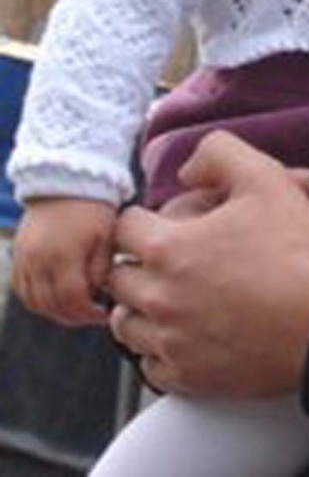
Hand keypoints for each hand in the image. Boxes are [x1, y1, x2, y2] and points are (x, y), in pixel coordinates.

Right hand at [12, 197, 116, 326]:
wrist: (66, 178)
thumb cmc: (93, 206)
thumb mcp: (106, 236)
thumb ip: (100, 269)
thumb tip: (95, 294)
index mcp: (64, 255)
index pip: (72, 300)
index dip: (88, 313)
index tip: (103, 314)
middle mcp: (39, 259)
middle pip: (50, 305)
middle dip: (72, 316)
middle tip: (90, 315)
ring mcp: (24, 257)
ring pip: (32, 300)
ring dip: (53, 310)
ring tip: (74, 307)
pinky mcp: (18, 252)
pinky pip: (20, 287)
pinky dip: (35, 297)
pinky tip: (54, 296)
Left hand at [107, 131, 308, 396]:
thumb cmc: (298, 252)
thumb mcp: (264, 176)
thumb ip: (218, 154)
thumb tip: (188, 170)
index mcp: (168, 249)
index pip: (124, 227)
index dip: (146, 218)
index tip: (167, 223)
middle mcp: (159, 299)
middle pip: (118, 278)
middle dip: (140, 262)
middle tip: (171, 258)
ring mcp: (173, 343)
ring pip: (128, 325)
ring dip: (143, 307)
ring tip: (173, 295)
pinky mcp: (191, 378)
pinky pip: (151, 367)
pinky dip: (161, 350)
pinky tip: (187, 332)